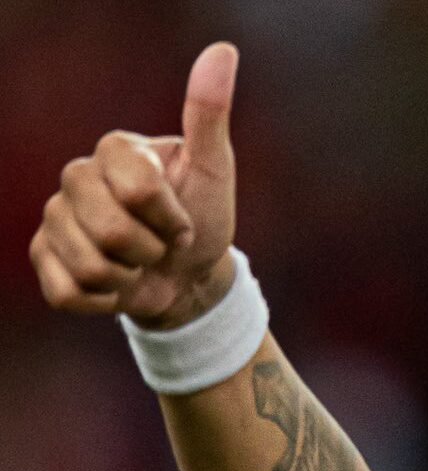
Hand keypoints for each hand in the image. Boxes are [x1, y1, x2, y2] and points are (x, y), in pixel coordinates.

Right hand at [30, 42, 240, 329]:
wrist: (190, 275)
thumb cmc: (204, 216)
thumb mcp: (214, 167)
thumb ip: (209, 113)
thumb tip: (222, 51)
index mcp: (114, 151)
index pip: (139, 191)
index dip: (172, 218)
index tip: (184, 220)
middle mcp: (76, 178)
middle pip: (111, 232)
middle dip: (152, 251)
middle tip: (161, 246)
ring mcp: (55, 219)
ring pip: (92, 266)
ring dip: (131, 278)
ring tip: (140, 264)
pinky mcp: (45, 259)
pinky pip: (70, 292)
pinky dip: (106, 301)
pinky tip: (118, 285)